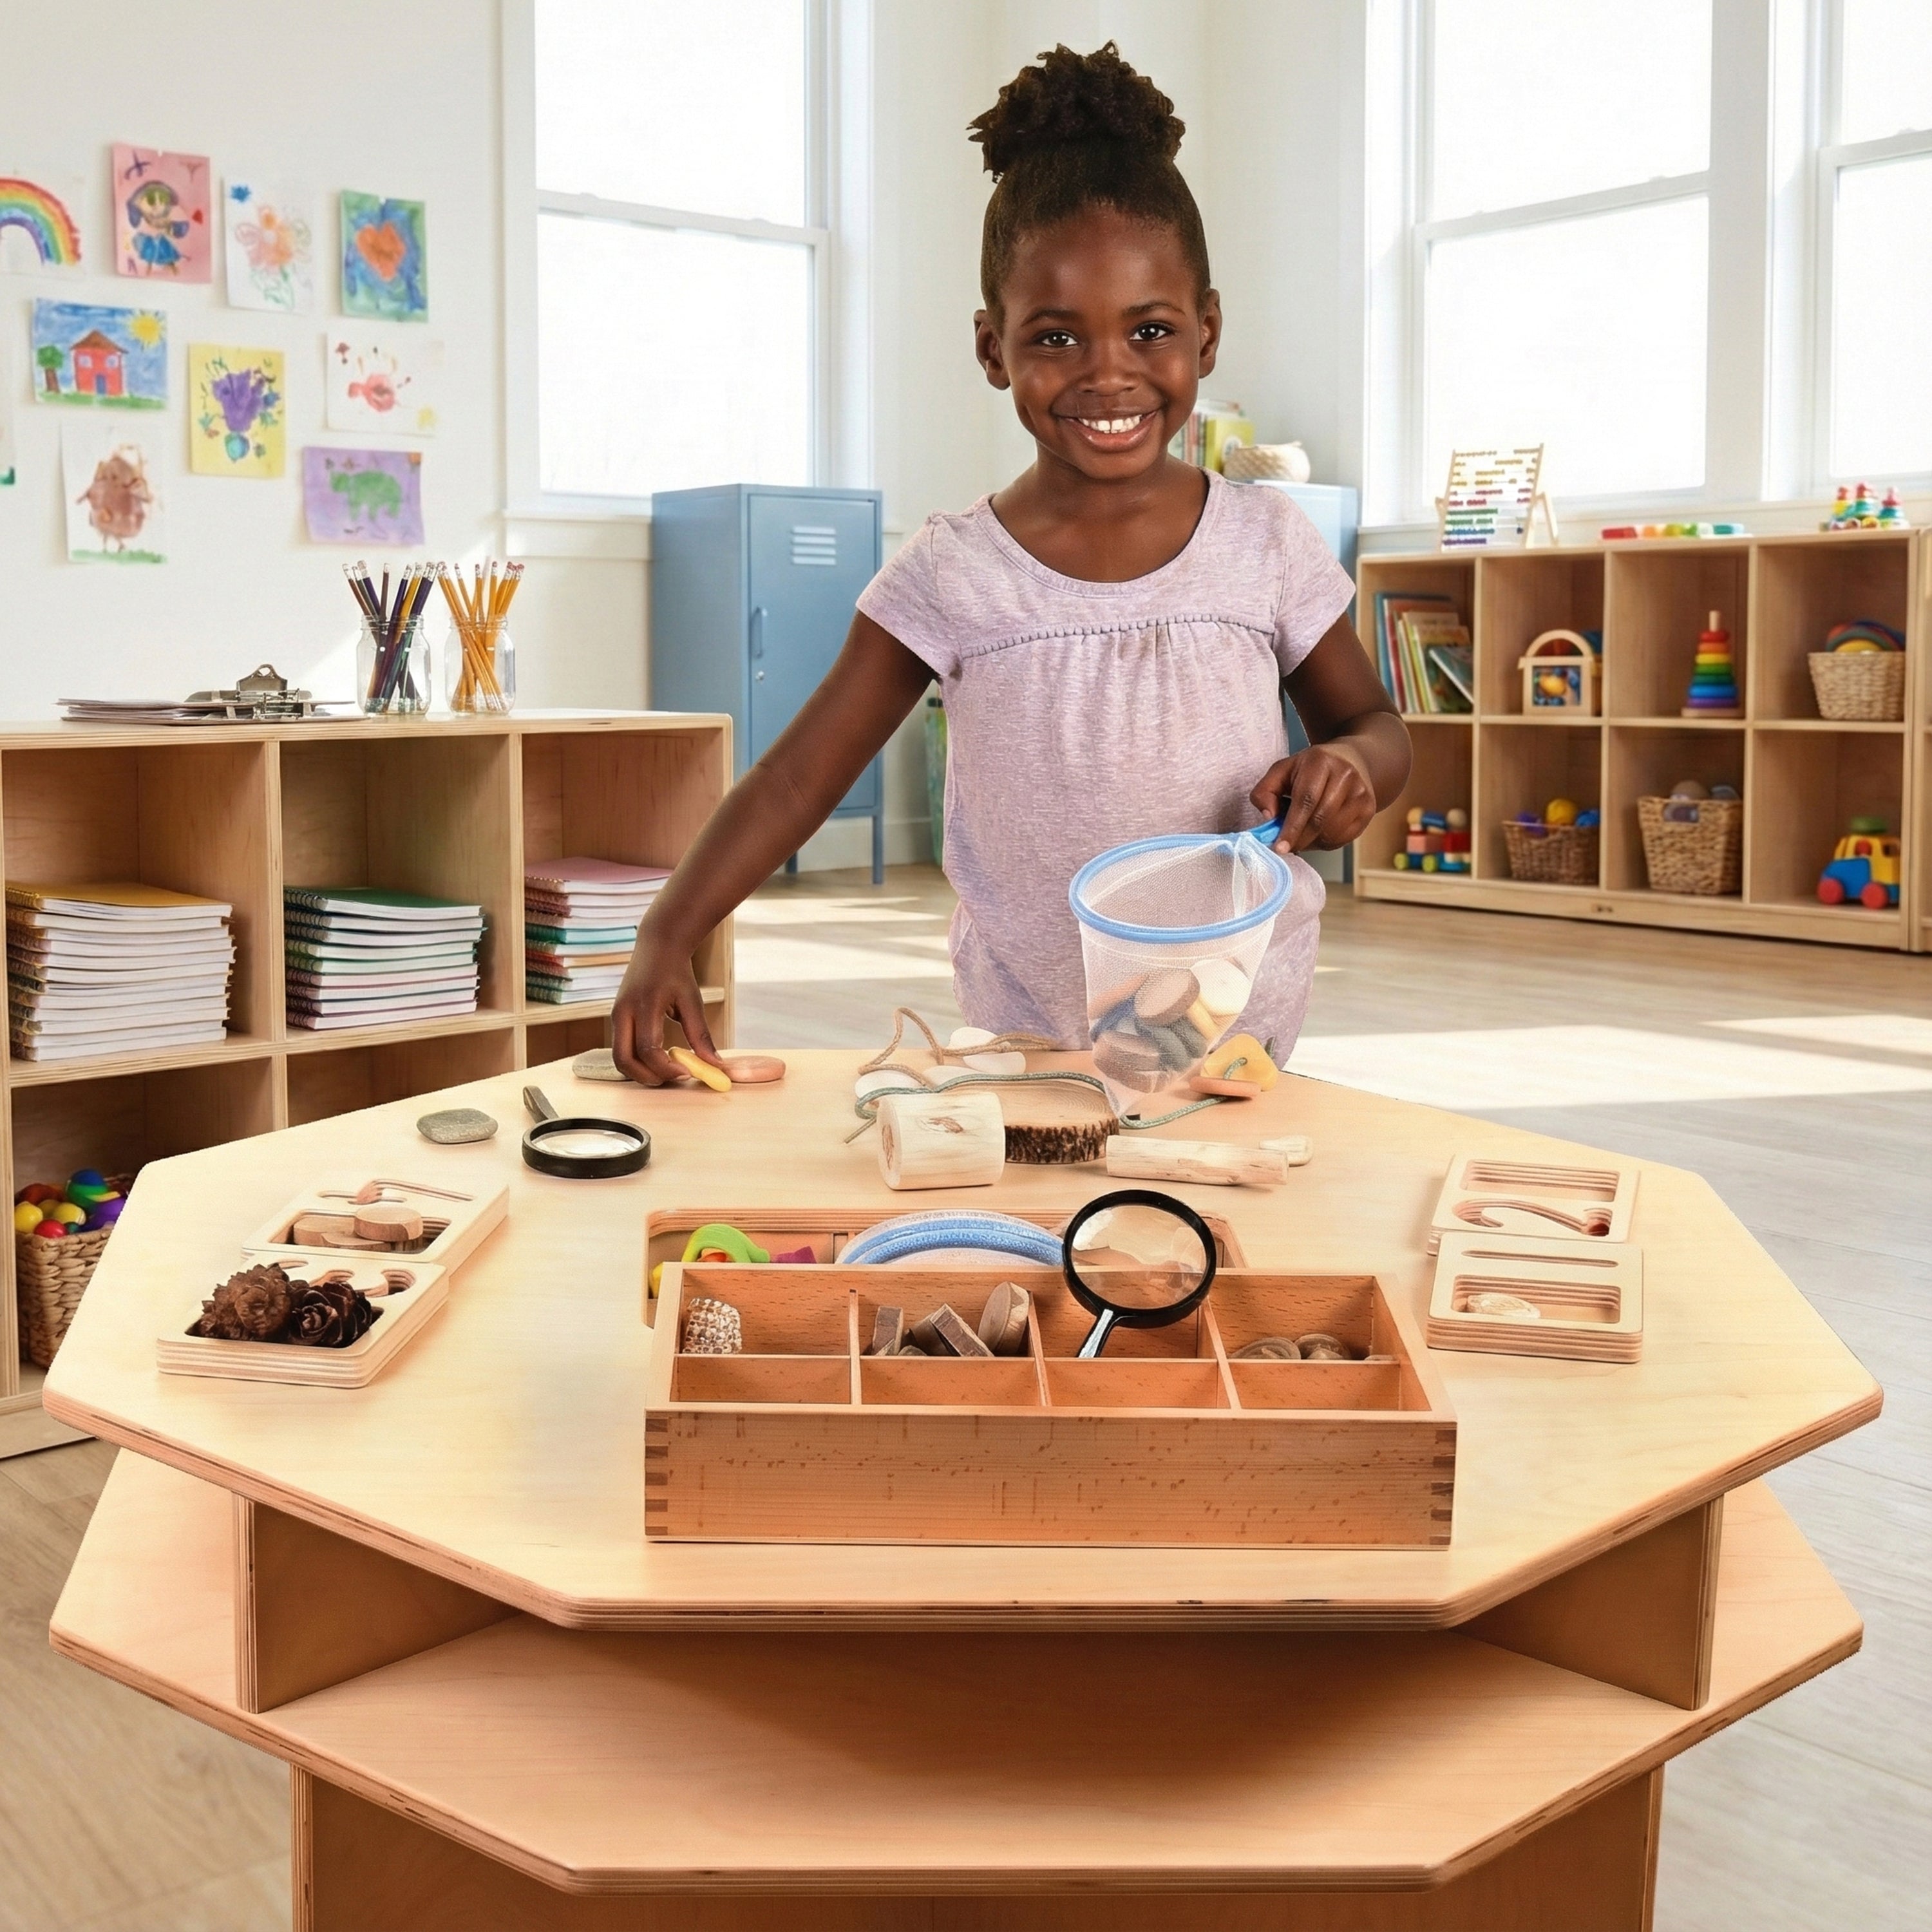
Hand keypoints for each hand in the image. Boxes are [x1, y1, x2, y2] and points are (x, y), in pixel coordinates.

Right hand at [610, 932, 725, 1087]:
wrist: (657, 947)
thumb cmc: (677, 972)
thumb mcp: (692, 1000)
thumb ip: (700, 1034)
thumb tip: (715, 1064)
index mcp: (644, 1005)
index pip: (648, 1049)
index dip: (666, 1068)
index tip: (687, 1073)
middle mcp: (623, 1012)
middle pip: (624, 1059)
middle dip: (647, 1077)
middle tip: (672, 1079)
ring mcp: (615, 1015)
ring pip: (619, 1057)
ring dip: (640, 1071)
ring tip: (667, 1070)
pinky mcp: (616, 1018)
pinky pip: (622, 1048)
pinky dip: (637, 1060)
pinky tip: (659, 1058)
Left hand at [1251, 743, 1377, 852]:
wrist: (1352, 760)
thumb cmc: (1310, 769)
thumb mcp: (1282, 771)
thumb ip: (1265, 791)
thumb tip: (1268, 817)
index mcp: (1320, 761)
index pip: (1305, 800)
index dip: (1292, 827)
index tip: (1280, 847)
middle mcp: (1345, 775)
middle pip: (1320, 819)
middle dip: (1299, 839)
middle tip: (1286, 846)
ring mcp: (1361, 793)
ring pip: (1333, 832)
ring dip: (1312, 842)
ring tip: (1302, 834)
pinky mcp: (1369, 809)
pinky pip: (1344, 838)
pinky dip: (1326, 842)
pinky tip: (1318, 833)